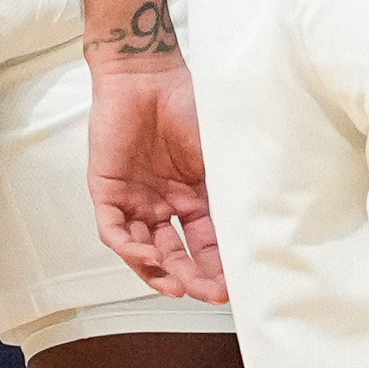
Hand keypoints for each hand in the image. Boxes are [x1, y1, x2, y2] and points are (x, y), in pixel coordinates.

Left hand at [87, 59, 227, 300]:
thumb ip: (231, 184)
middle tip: (210, 293)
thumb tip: (262, 222)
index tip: (235, 285)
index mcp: (193, 194)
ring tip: (179, 287)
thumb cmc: (188, 102)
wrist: (147, 73)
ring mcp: (134, 199)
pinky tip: (149, 258)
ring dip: (160, 271)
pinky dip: (131, 249)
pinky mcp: (107, 191)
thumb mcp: (218, 150)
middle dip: (192, 276)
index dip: (219, 264)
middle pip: (176, 252)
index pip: (206, 240)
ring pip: (144, 249)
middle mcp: (163, 203)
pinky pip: (115, 231)